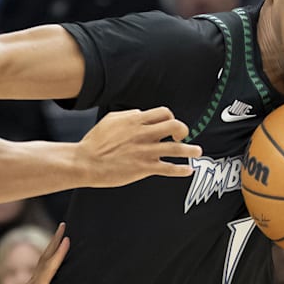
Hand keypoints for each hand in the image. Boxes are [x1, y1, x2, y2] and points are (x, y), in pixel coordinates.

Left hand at [0, 223, 69, 283]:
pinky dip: (49, 262)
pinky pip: (42, 271)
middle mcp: (32, 283)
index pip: (49, 267)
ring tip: (61, 237)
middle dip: (55, 240)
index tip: (67, 238)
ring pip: (43, 262)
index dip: (59, 253)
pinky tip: (51, 264)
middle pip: (46, 257)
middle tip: (65, 224)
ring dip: (52, 248)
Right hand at [76, 107, 201, 186]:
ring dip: (191, 149)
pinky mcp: (144, 168)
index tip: (170, 126)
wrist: (86, 162)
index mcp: (136, 121)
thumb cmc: (95, 142)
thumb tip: (142, 114)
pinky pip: (168, 168)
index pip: (164, 113)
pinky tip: (188, 170)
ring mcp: (145, 151)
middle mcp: (144, 134)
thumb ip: (129, 115)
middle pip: (175, 126)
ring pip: (176, 148)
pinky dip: (181, 170)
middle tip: (182, 137)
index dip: (171, 118)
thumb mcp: (110, 119)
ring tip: (198, 151)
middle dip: (183, 130)